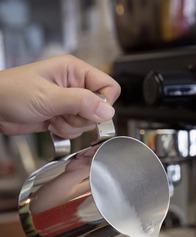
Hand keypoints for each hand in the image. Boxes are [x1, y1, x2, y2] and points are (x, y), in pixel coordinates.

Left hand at [0, 55, 119, 137]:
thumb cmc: (12, 92)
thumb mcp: (49, 97)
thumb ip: (81, 103)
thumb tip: (108, 111)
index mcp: (75, 71)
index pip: (108, 87)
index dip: (103, 103)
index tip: (90, 111)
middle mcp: (75, 85)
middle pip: (99, 109)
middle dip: (82, 118)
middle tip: (63, 113)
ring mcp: (69, 102)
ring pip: (88, 122)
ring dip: (71, 126)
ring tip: (53, 118)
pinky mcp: (63, 116)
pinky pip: (76, 130)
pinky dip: (65, 132)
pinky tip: (51, 124)